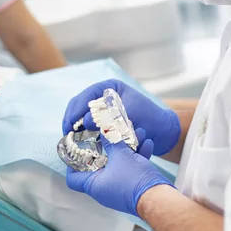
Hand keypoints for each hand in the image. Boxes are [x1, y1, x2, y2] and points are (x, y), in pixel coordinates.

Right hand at [62, 79, 180, 155]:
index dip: (74, 111)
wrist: (164, 132)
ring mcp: (103, 107)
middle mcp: (104, 95)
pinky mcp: (105, 120)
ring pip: (81, 115)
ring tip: (69, 139)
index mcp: (110, 88)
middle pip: (79, 104)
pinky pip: (88, 124)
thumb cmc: (151, 120)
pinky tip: (79, 142)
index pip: (85, 96)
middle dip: (71, 119)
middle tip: (66, 134)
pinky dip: (82, 132)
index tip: (70, 126)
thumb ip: (107, 117)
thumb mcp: (129, 116)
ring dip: (74, 126)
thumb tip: (83, 121)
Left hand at [66, 131, 173, 216]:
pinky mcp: (133, 186)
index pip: (73, 178)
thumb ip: (111, 141)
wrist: (159, 198)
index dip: (71, 164)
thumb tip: (103, 129)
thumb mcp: (121, 155)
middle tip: (109, 135)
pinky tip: (147, 143)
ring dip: (127, 148)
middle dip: (108, 147)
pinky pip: (131, 169)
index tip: (76, 149)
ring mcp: (119, 188)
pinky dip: (137, 156)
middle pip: (99, 166)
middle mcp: (104, 189)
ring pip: (119, 164)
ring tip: (137, 133)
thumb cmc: (134, 180)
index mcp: (94, 185)